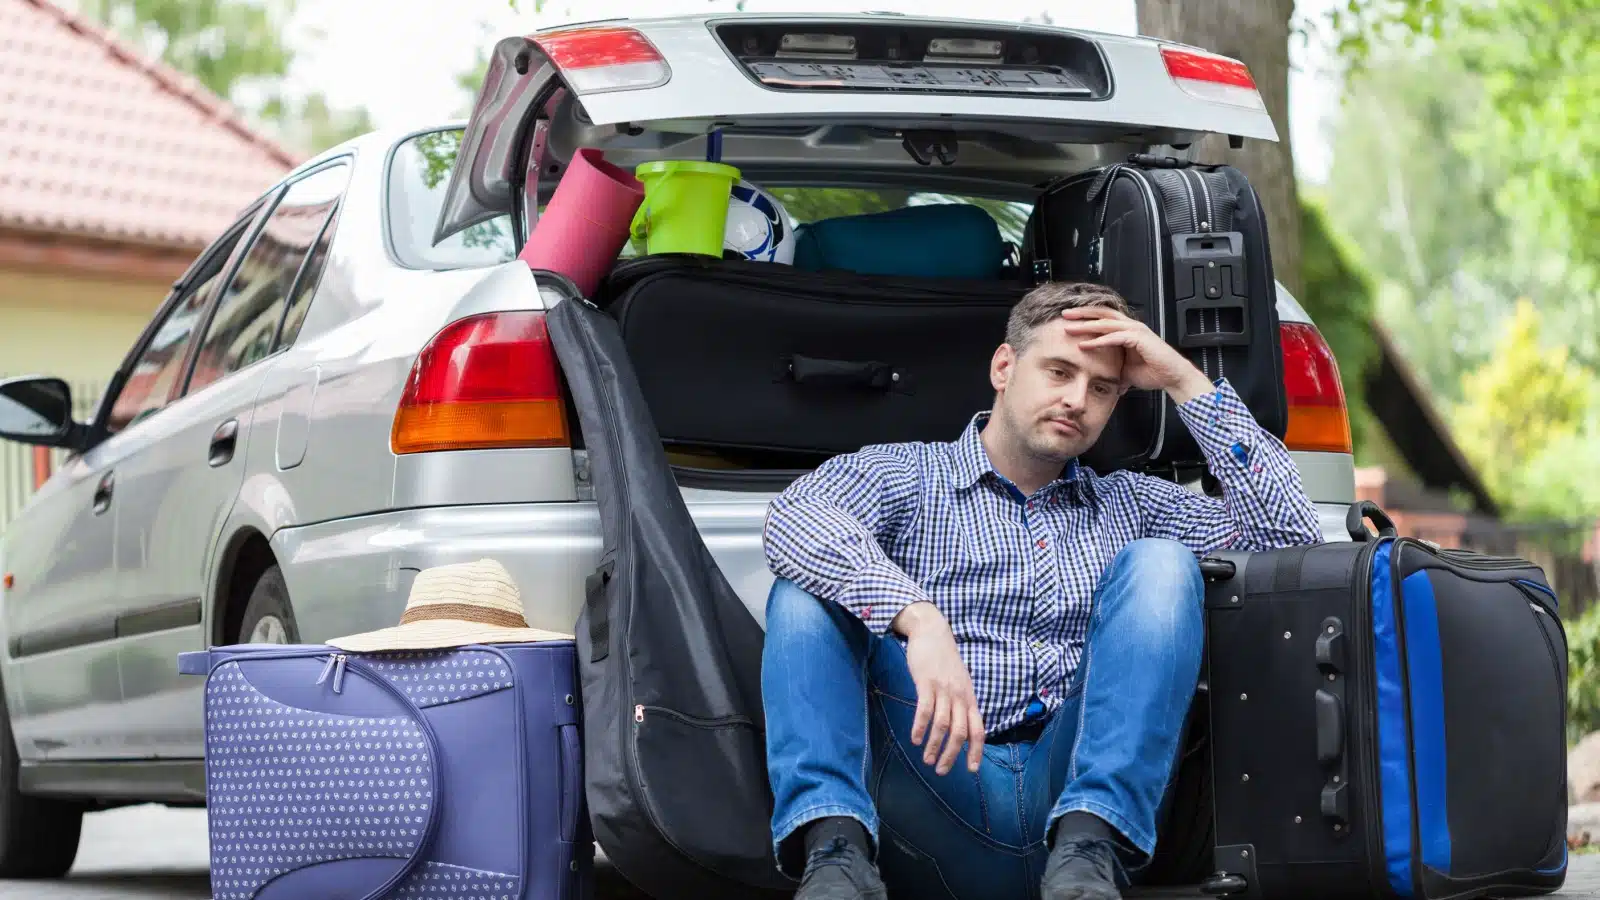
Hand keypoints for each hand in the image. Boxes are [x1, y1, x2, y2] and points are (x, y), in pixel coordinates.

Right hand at [891, 602, 984, 774]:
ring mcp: (944, 689)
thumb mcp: (959, 681)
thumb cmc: (944, 659)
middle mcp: (960, 696)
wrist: (932, 631)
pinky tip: (914, 739)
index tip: (971, 770)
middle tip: (941, 771)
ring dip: (934, 746)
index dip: (976, 751)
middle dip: (952, 756)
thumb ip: (960, 702)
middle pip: (960, 732)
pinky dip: (920, 727)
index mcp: (969, 698)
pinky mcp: (927, 683)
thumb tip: (960, 727)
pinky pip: (925, 710)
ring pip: (943, 725)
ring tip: (926, 760)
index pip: (978, 730)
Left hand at [1060, 307, 1212, 403]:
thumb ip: (1112, 367)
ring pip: (1106, 323)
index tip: (1068, 319)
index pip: (1102, 318)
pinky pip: (1115, 337)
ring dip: (1086, 325)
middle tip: (1064, 314)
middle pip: (1101, 314)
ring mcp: (1136, 330)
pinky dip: (1099, 340)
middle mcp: (1131, 326)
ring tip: (1069, 327)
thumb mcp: (1125, 369)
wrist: (1172, 377)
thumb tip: (1101, 377)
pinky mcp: (1139, 339)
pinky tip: (1086, 344)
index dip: (1085, 316)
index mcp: (1127, 330)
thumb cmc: (1153, 372)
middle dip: (1081, 313)